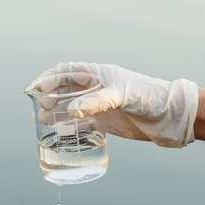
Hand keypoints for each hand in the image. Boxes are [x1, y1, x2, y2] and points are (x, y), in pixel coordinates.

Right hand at [27, 62, 199, 147]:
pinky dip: (68, 125)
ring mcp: (99, 105)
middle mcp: (96, 88)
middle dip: (48, 98)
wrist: (170, 116)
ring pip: (69, 106)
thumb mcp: (122, 96)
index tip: (34, 89)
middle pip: (63, 90)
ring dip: (55, 112)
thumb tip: (71, 111)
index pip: (65, 71)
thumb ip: (97, 102)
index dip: (48, 78)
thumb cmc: (149, 97)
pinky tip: (59, 132)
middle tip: (39, 111)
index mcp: (98, 74)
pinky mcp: (105, 121)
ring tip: (43, 122)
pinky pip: (80, 121)